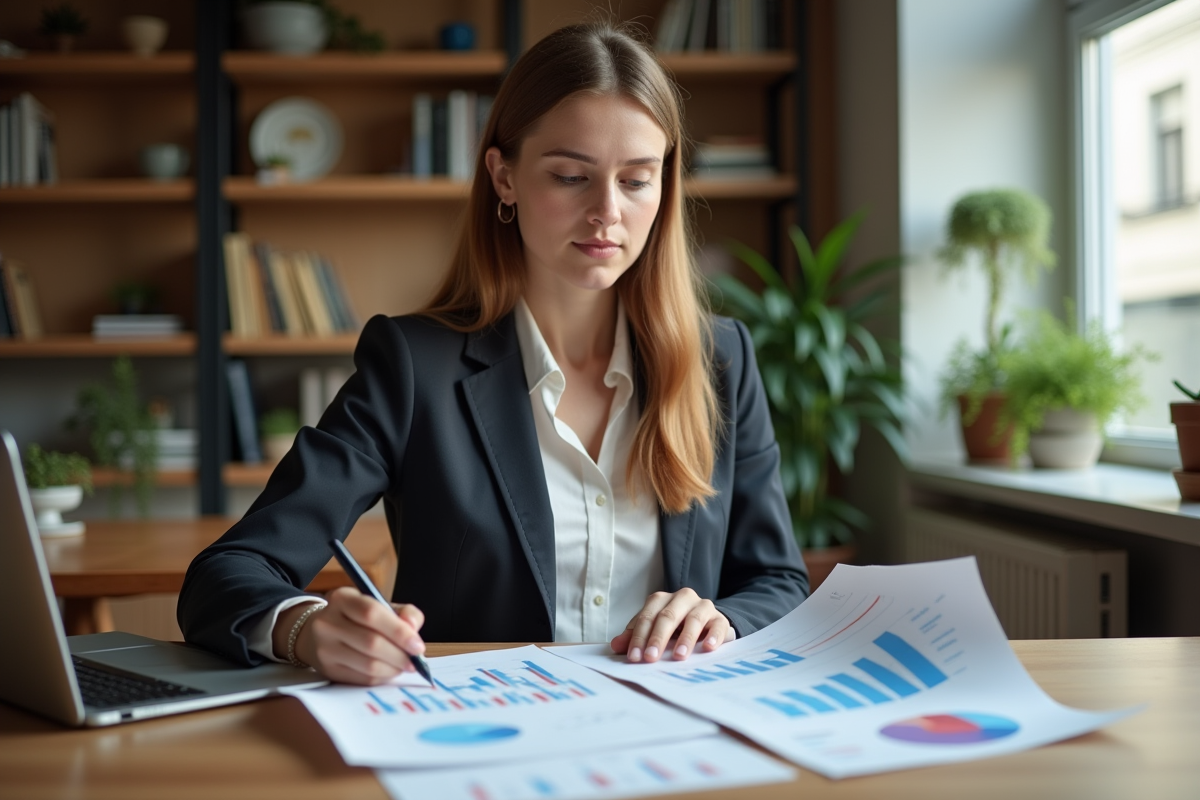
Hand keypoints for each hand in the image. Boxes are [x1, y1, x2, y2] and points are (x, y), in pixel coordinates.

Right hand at [276, 587, 425, 684]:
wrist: (316, 633)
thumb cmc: (356, 618)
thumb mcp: (378, 605)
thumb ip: (403, 612)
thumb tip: (413, 628)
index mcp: (342, 599)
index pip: (372, 614)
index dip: (399, 631)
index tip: (418, 646)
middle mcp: (328, 623)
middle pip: (371, 642)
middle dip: (400, 655)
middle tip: (415, 661)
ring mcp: (325, 649)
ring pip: (368, 665)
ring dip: (393, 668)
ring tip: (404, 666)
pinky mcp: (327, 670)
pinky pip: (362, 679)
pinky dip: (382, 677)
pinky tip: (389, 671)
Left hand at [609, 588, 734, 662]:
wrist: (707, 625)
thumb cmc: (675, 629)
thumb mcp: (654, 631)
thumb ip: (635, 637)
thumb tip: (615, 646)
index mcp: (662, 600)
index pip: (647, 617)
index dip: (638, 637)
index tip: (633, 657)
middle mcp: (682, 598)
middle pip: (668, 616)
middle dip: (657, 638)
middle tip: (650, 658)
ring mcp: (703, 606)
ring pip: (693, 619)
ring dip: (685, 638)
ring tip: (679, 656)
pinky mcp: (720, 618)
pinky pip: (718, 625)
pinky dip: (713, 636)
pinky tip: (708, 648)